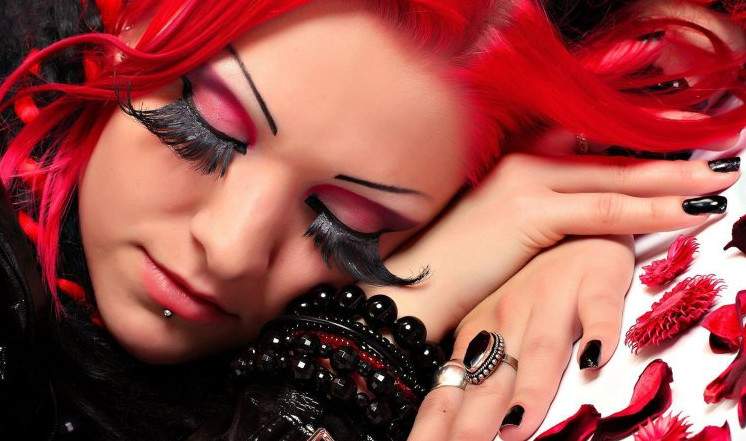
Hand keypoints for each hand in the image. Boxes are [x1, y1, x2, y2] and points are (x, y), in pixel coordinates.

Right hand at [377, 153, 737, 338]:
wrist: (407, 284)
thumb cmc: (446, 266)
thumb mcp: (494, 230)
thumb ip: (533, 213)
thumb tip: (573, 214)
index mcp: (513, 164)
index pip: (587, 152)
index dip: (631, 156)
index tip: (668, 161)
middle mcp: (521, 163)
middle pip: (608, 161)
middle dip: (664, 163)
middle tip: (713, 164)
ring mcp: (525, 183)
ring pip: (613, 180)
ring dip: (671, 182)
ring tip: (714, 183)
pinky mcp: (529, 211)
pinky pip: (604, 210)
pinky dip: (651, 211)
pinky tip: (684, 213)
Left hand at [407, 235, 634, 440]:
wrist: (568, 217)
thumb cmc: (533, 279)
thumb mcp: (498, 326)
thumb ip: (484, 374)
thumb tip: (468, 427)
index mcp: (481, 334)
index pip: (453, 389)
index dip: (436, 425)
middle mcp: (510, 320)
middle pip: (490, 382)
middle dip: (473, 424)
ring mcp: (551, 298)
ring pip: (539, 351)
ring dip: (530, 390)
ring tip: (518, 430)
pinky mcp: (595, 278)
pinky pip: (597, 309)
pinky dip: (597, 331)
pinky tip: (594, 357)